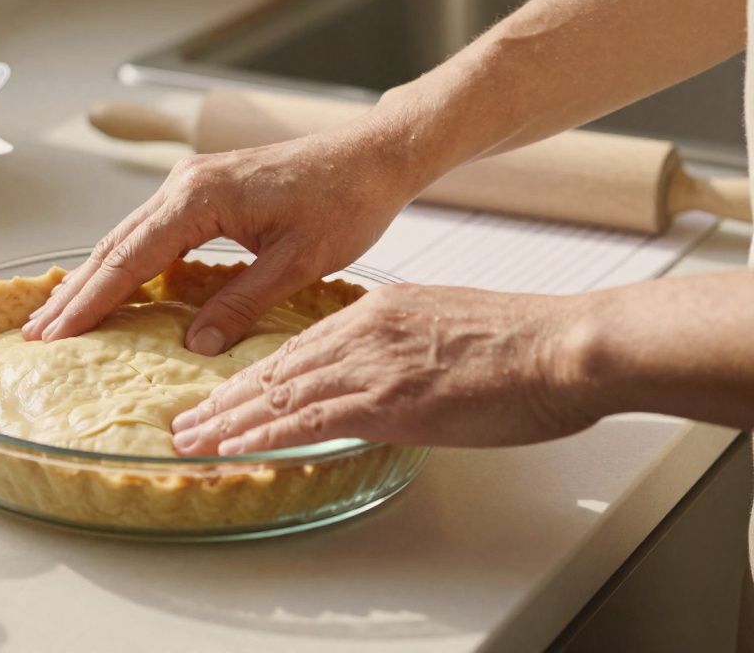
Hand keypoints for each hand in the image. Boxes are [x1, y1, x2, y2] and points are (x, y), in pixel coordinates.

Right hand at [22, 127, 423, 353]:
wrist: (372, 156)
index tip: (58, 336)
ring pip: (127, 238)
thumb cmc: (345, 201)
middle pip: (115, 246)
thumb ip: (242, 301)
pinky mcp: (203, 191)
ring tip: (57, 317)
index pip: (130, 259)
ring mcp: (191, 184)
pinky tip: (107, 286)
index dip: (91, 302)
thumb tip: (195, 346)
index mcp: (200, 198)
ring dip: (93, 279)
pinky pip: (150, 232)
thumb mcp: (298, 262)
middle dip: (75, 293)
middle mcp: (185, 184)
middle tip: (37, 334)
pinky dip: (123, 263)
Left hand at [171, 283, 597, 454]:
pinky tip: (234, 445)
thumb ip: (405, 343)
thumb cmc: (525, 341)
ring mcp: (373, 364)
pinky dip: (265, 434)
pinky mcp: (388, 399)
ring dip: (230, 419)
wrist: (566, 346)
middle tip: (187, 418)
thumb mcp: (449, 326)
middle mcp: (364, 330)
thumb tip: (389, 367)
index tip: (225, 393)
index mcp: (380, 309)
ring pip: (281, 392)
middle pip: (278, 367)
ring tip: (191, 438)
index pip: (300, 345)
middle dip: (226, 397)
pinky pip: (309, 419)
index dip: (256, 374)